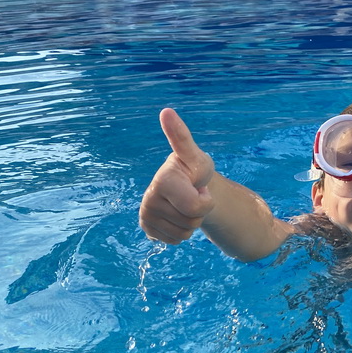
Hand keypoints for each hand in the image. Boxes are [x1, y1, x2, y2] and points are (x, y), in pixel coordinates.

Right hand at [139, 108, 215, 243]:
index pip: (196, 208)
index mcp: (163, 180)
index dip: (205, 201)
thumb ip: (182, 138)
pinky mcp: (147, 229)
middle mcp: (149, 198)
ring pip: (184, 234)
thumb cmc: (193, 169)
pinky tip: (177, 215)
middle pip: (192, 222)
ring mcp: (146, 215)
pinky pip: (175, 241)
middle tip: (193, 194)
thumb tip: (166, 111)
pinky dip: (182, 231)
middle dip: (200, 211)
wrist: (186, 187)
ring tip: (185, 203)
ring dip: (191, 222)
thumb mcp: (196, 156)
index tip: (197, 186)